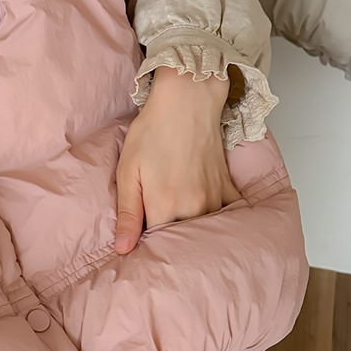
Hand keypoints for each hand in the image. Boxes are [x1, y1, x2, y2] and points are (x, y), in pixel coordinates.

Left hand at [114, 65, 241, 254]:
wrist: (186, 101)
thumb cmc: (152, 132)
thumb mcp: (128, 172)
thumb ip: (128, 214)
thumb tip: (123, 249)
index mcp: (165, 207)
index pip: (156, 244)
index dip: (146, 241)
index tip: (141, 233)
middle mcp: (194, 208)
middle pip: (180, 237)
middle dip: (169, 236)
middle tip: (157, 216)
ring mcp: (214, 198)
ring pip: (202, 228)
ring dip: (191, 225)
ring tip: (178, 210)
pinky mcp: (227, 187)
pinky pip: (225, 213)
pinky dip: (216, 215)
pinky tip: (204, 208)